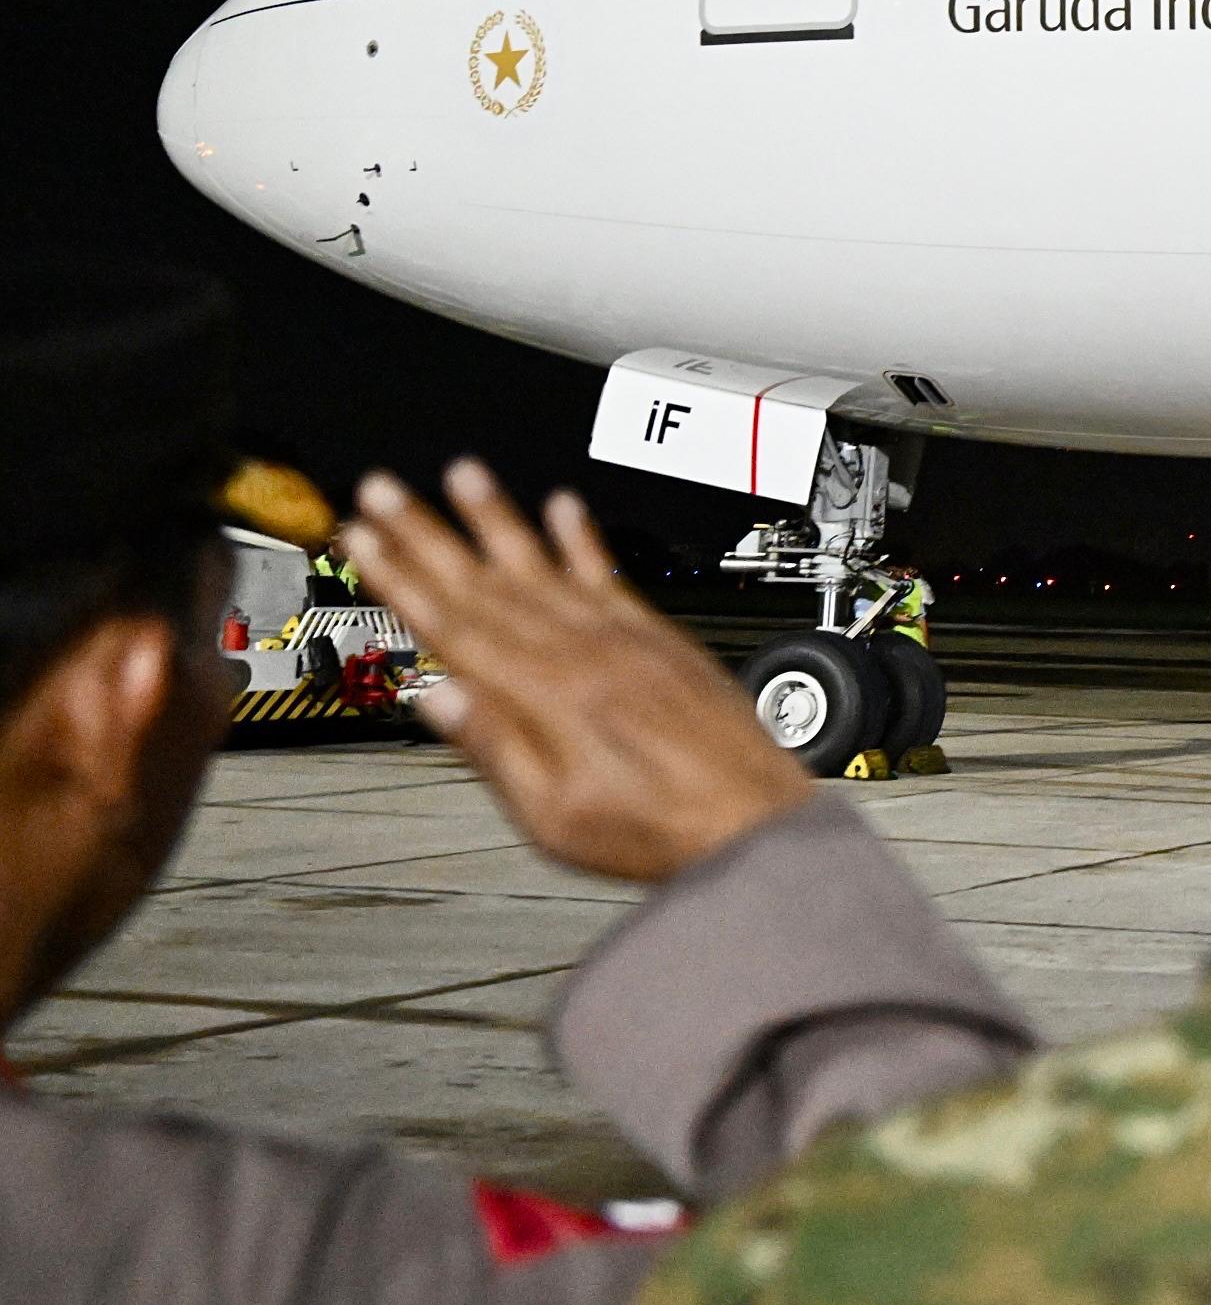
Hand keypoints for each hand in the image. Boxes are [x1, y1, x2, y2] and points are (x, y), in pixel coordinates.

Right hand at [343, 462, 816, 884]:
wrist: (753, 823)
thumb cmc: (658, 831)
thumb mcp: (554, 816)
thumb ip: (495, 752)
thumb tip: (435, 701)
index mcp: (546, 697)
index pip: (454, 625)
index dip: (402, 580)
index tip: (363, 541)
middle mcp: (583, 654)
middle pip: (488, 583)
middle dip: (430, 534)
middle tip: (384, 490)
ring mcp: (625, 640)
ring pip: (546, 565)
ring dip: (500, 518)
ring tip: (464, 472)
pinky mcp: (660, 640)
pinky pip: (611, 576)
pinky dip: (583, 539)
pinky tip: (564, 508)